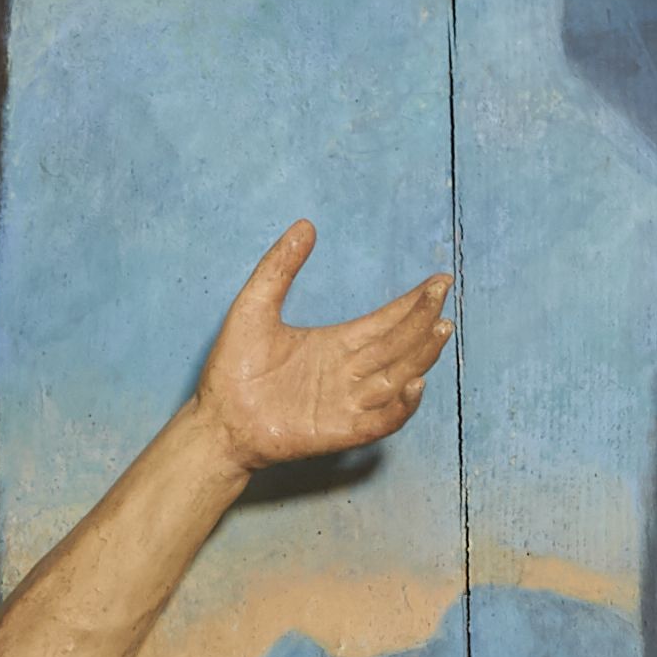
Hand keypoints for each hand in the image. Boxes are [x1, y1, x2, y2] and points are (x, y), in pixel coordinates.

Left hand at [192, 224, 449, 474]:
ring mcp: (347, 403)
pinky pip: (380, 421)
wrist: (216, 420)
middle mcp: (349, 373)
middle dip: (422, 321)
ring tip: (440, 328)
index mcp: (337, 344)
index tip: (438, 282)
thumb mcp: (253, 308)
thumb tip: (304, 225)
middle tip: (441, 295)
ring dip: (421, 355)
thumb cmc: (232, 370)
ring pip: (397, 378)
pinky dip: (400, 406)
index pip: (385, 321)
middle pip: (397, 345)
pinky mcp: (339, 431)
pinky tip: (413, 382)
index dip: (413, 304)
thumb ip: (279, 268)